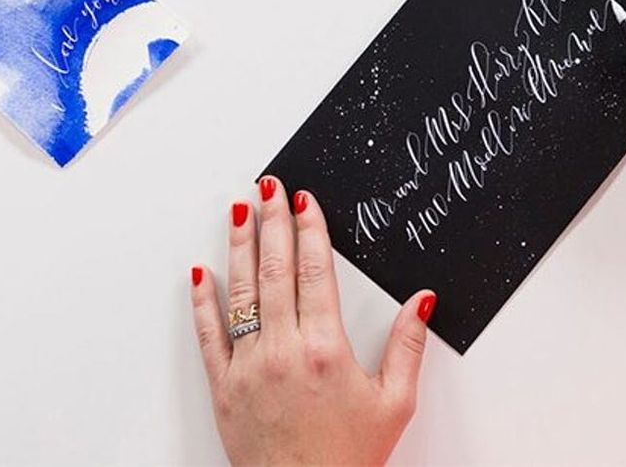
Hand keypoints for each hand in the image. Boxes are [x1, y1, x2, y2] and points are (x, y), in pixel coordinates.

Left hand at [190, 177, 434, 465]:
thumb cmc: (347, 459)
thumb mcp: (394, 403)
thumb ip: (409, 346)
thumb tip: (424, 299)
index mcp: (325, 348)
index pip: (314, 270)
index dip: (309, 229)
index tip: (304, 201)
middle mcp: (282, 350)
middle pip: (275, 268)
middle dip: (272, 221)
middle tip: (269, 186)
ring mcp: (248, 367)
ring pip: (241, 291)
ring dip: (240, 246)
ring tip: (239, 210)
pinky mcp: (224, 387)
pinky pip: (209, 335)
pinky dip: (203, 301)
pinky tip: (201, 273)